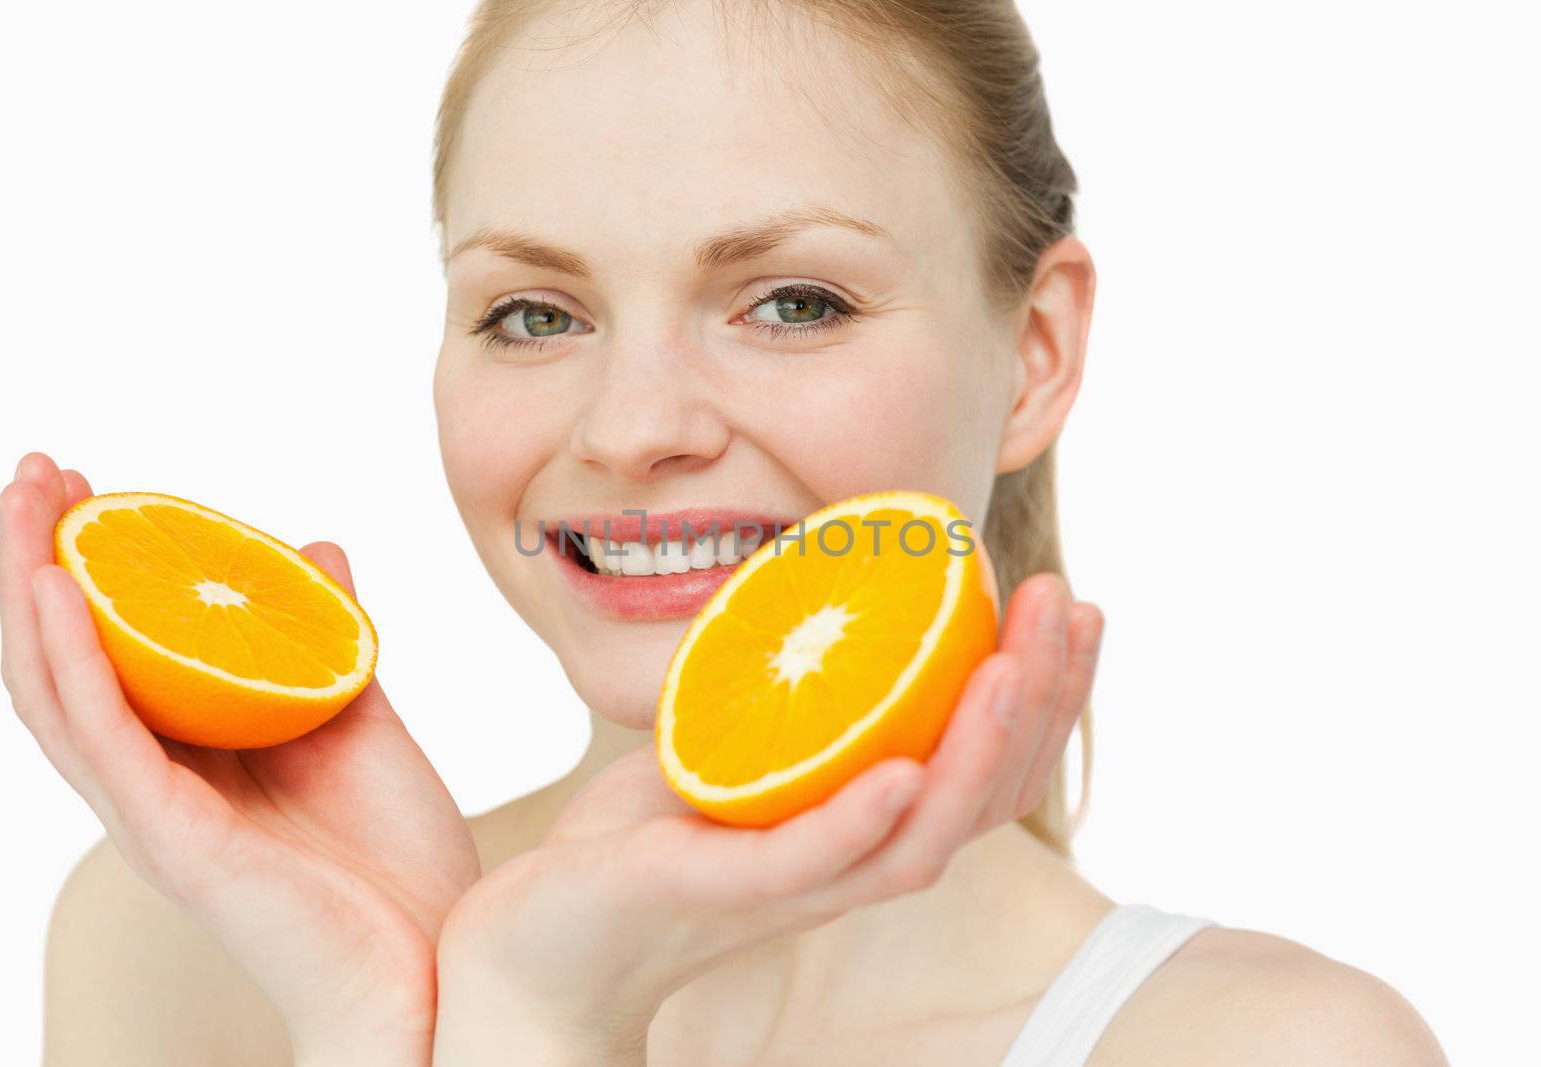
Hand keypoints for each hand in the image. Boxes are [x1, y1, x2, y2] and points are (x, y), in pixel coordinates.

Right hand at [0, 452, 480, 1065]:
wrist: (442, 964)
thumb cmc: (397, 862)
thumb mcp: (360, 719)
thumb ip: (328, 640)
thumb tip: (318, 547)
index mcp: (191, 756)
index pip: (108, 650)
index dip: (85, 567)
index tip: (88, 485)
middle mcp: (155, 783)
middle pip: (62, 660)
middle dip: (37, 559)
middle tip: (36, 468)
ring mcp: (156, 814)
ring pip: (57, 692)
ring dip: (30, 590)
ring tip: (27, 500)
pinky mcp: (175, 843)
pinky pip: (105, 741)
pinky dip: (74, 662)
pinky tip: (60, 591)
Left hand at [431, 572, 1100, 1064]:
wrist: (541, 935)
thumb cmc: (641, 834)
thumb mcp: (730, 739)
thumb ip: (787, 682)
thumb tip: (825, 578)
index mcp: (866, 825)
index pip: (988, 768)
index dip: (1047, 694)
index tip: (1073, 605)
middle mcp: (852, 862)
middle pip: (983, 798)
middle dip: (1042, 701)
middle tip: (1067, 605)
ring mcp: (794, 885)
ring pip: (920, 837)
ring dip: (979, 752)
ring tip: (1012, 668)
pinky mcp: (723, 893)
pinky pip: (811, 866)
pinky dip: (861, 823)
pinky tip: (899, 770)